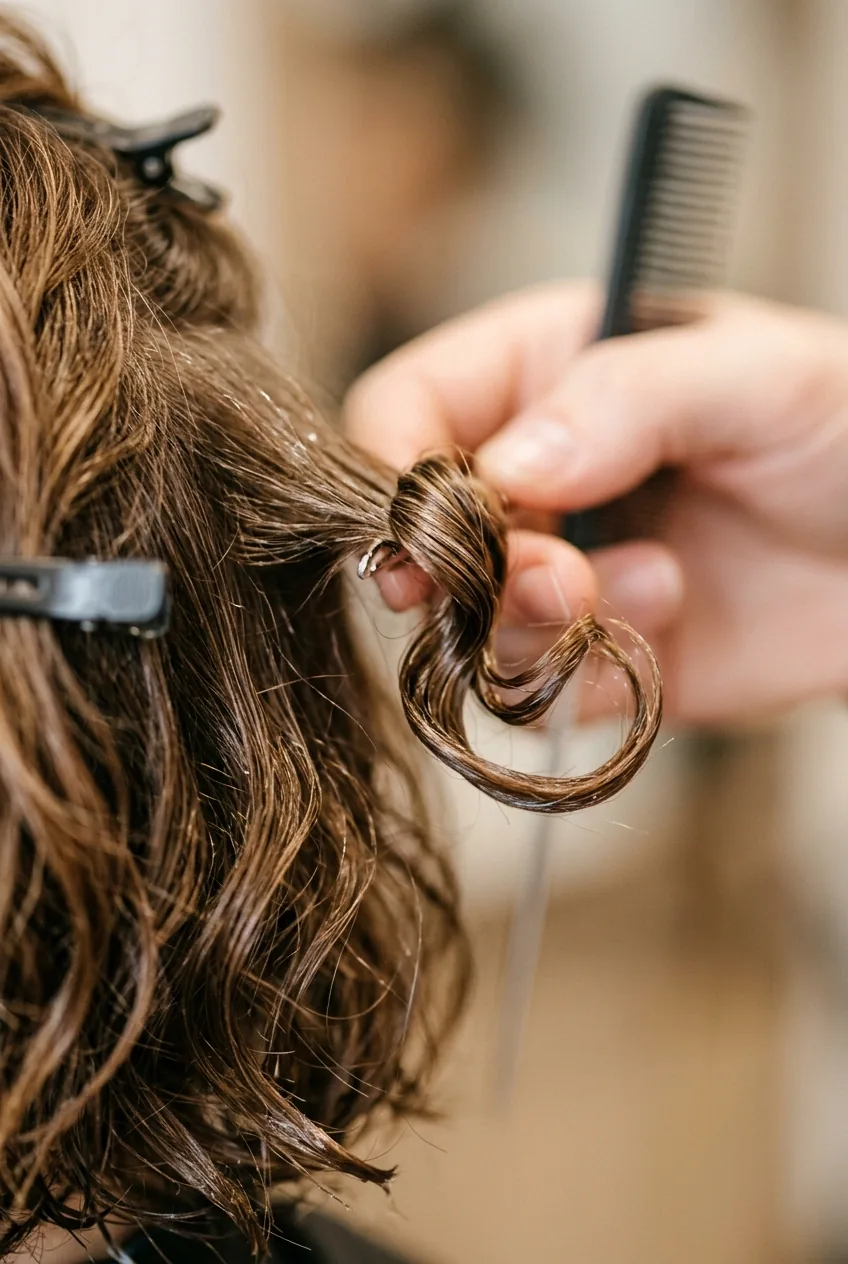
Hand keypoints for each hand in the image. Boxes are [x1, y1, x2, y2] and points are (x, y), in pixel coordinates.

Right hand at [345, 282, 847, 723]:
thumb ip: (626, 398)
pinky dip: (592, 673)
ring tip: (660, 585)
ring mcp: (560, 570)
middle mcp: (535, 474)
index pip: (407, 406)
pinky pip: (540, 690)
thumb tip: (507, 469)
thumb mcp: (757, 378)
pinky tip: (672, 623)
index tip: (429, 526)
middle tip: (556, 577)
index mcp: (545, 370)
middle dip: (475, 568)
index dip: (394, 469)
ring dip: (543, 621)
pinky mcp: (594, 656)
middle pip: (421, 534)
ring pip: (470, 623)